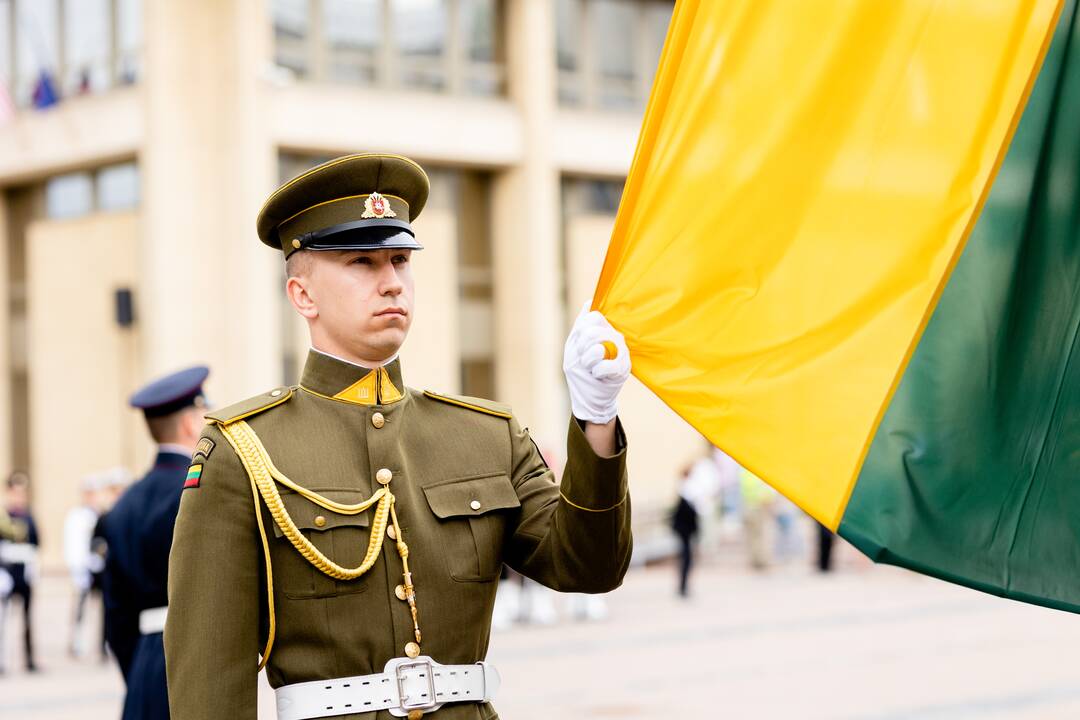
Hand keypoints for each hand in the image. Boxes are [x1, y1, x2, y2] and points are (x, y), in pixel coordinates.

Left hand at [563, 304, 630, 423]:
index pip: (593, 316)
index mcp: (604, 329)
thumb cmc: (581, 372)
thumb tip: (589, 302)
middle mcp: (615, 336)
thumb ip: (580, 325)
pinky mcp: (624, 368)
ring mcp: (621, 351)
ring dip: (587, 360)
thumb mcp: (574, 347)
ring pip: (598, 347)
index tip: (579, 342)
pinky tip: (598, 375)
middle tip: (584, 358)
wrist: (590, 398)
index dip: (582, 328)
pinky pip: (604, 365)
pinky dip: (596, 372)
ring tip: (590, 367)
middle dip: (581, 347)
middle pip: (593, 331)